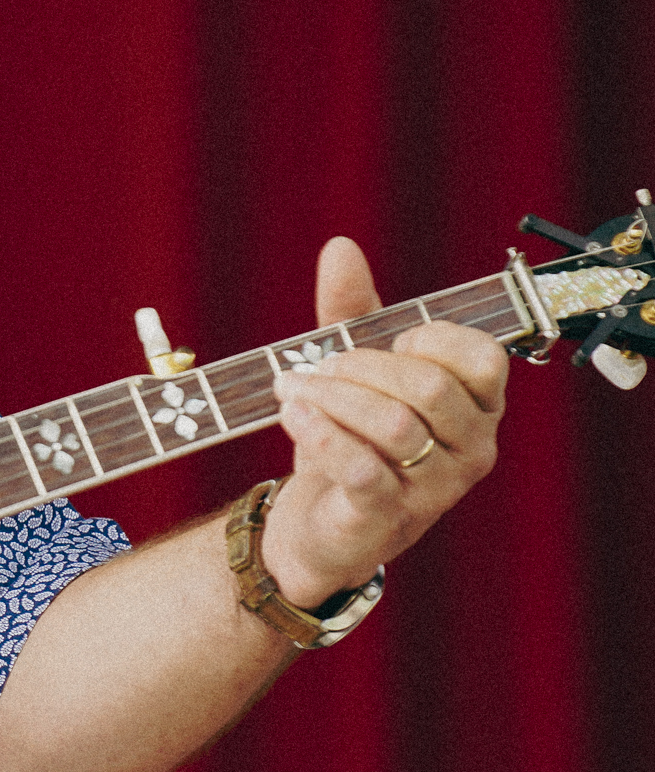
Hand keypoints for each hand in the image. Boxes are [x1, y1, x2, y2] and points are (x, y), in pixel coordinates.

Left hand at [258, 236, 505, 604]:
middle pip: (427, 386)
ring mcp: (435, 488)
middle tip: (311, 369)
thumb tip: (341, 247)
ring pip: (395, 426)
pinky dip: (322, 435)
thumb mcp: (353, 369)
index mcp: (475, 406)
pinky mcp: (387, 517)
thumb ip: (351, 311)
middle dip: (358, 365)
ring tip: (291, 390)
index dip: (425, 338)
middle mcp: (470, 448)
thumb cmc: (352, 439)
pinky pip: (363, 470)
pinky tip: (295, 416)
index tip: (379, 343)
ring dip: (331, 397)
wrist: (320, 524)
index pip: (480, 357)